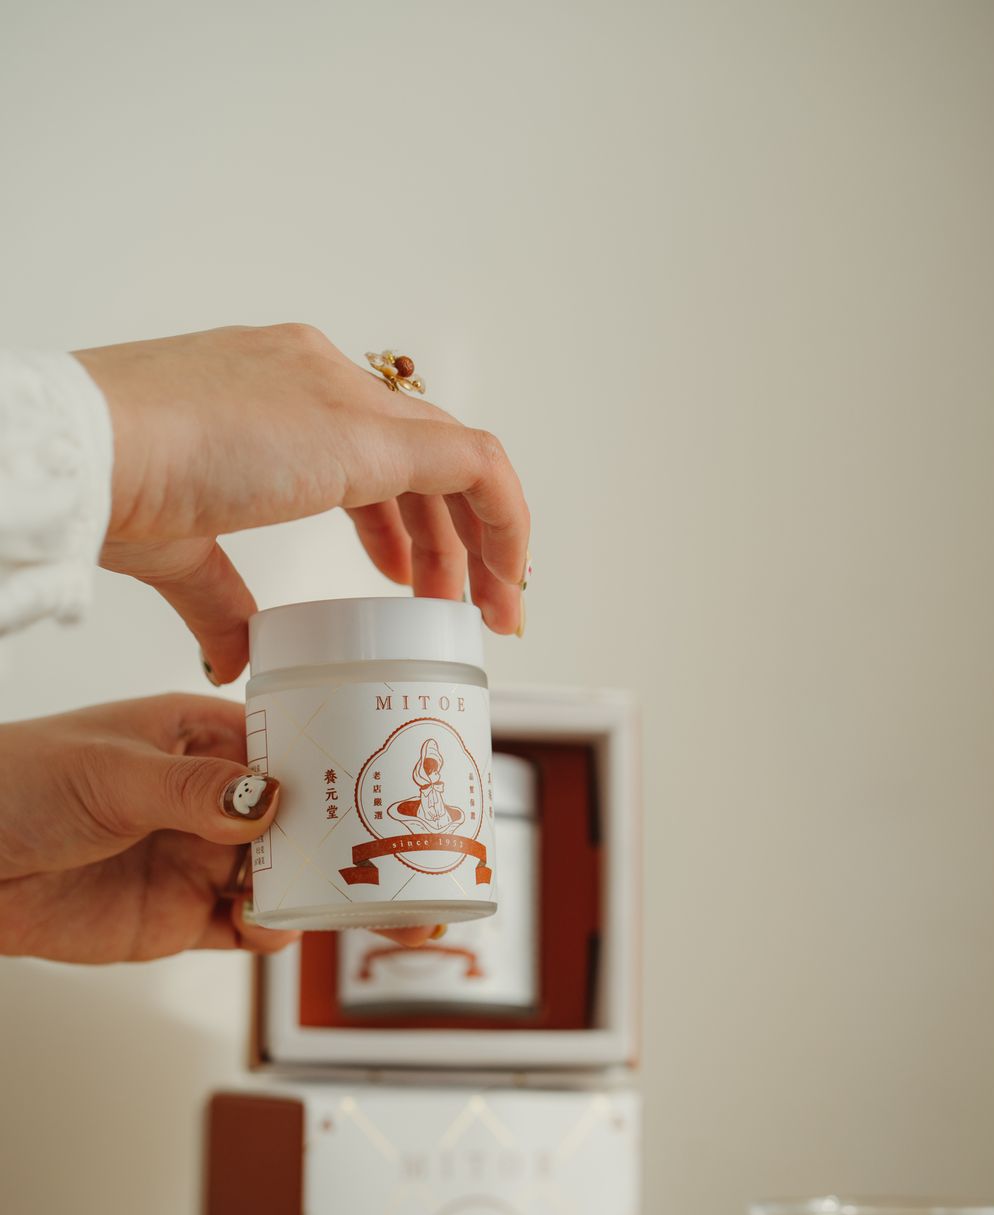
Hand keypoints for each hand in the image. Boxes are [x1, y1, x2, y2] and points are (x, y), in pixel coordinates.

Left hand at [0, 696, 436, 962]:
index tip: (392, 781)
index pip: (291, 747)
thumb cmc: (14, 783)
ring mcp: (200, 859)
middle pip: (305, 820)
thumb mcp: (110, 771)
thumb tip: (268, 801)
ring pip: (287, 877)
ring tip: (358, 900)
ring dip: (325, 890)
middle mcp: (211, 800)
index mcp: (199, 739)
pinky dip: (273, 930)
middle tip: (410, 859)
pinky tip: (274, 924)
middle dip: (356, 839)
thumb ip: (194, 790)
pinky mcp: (180, 918)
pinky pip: (248, 927)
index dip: (344, 765)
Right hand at [74, 326, 530, 681]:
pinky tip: (501, 579)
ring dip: (478, 539)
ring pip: (453, 458)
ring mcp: (342, 395)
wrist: (88, 453)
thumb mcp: (178, 551)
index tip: (408, 578)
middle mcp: (317, 377)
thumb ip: (221, 601)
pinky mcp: (365, 430)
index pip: (367, 448)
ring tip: (482, 608)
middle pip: (419, 455)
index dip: (401, 520)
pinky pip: (474, 463)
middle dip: (448, 537)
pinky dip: (503, 520)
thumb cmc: (107, 488)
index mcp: (274, 392)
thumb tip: (234, 656)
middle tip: (456, 606)